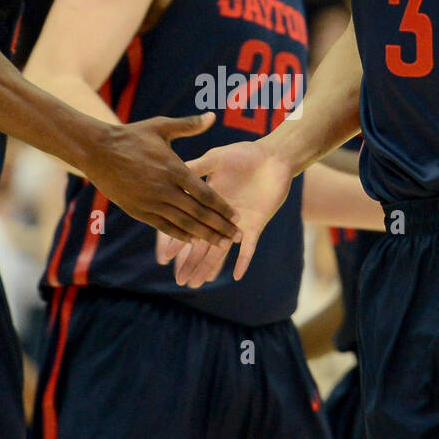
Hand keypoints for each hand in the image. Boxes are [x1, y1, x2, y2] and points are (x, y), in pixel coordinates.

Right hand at [80, 113, 240, 246]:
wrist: (97, 150)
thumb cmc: (131, 136)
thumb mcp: (161, 126)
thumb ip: (189, 125)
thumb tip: (213, 116)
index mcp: (174, 168)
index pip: (205, 193)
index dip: (222, 207)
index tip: (236, 216)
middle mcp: (165, 189)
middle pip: (198, 213)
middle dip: (219, 226)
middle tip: (235, 236)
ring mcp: (151, 202)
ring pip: (183, 224)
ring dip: (203, 235)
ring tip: (219, 244)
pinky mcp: (138, 210)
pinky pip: (163, 226)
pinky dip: (179, 235)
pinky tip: (192, 240)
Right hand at [156, 139, 293, 286]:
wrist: (274, 157)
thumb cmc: (244, 155)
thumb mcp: (216, 159)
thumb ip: (197, 168)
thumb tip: (173, 170)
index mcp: (208, 203)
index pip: (188, 226)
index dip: (177, 241)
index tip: (164, 258)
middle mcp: (220, 217)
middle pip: (202, 244)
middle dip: (190, 263)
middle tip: (179, 281)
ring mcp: (237, 224)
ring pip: (221, 250)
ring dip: (209, 267)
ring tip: (197, 283)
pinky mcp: (256, 225)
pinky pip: (249, 247)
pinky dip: (243, 260)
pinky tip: (236, 275)